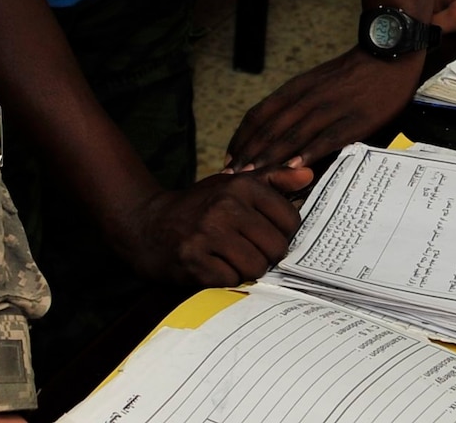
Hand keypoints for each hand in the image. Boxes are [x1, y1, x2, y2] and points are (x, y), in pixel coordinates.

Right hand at [113, 166, 313, 286]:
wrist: (146, 224)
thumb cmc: (199, 205)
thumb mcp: (233, 184)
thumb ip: (274, 179)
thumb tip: (309, 174)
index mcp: (242, 185)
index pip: (291, 221)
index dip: (283, 233)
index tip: (265, 234)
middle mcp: (226, 206)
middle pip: (276, 248)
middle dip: (266, 255)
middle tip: (247, 250)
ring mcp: (207, 234)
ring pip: (256, 267)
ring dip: (246, 270)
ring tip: (229, 258)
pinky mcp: (193, 260)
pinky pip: (230, 281)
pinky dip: (225, 280)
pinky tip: (212, 266)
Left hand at [226, 48, 422, 170]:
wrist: (387, 55)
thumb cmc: (352, 72)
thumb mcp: (317, 82)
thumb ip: (298, 103)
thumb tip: (278, 130)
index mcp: (297, 88)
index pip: (260, 114)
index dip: (242, 136)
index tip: (229, 156)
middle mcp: (308, 98)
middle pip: (271, 127)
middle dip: (248, 153)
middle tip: (230, 174)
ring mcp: (330, 109)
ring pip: (293, 134)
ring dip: (270, 156)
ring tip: (252, 175)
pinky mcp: (354, 120)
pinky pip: (327, 138)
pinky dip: (309, 153)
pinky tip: (295, 168)